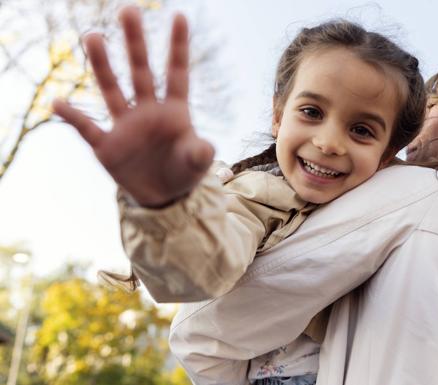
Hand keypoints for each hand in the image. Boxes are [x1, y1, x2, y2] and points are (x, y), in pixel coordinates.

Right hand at [53, 6, 213, 206]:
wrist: (163, 197)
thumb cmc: (183, 172)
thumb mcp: (196, 164)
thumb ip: (200, 154)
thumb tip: (205, 148)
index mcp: (174, 111)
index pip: (177, 73)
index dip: (178, 47)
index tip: (179, 16)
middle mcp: (148, 111)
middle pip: (141, 72)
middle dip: (135, 43)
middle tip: (129, 11)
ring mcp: (125, 126)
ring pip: (112, 89)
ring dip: (103, 65)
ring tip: (93, 36)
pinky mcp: (107, 145)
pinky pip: (87, 128)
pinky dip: (73, 117)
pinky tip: (57, 101)